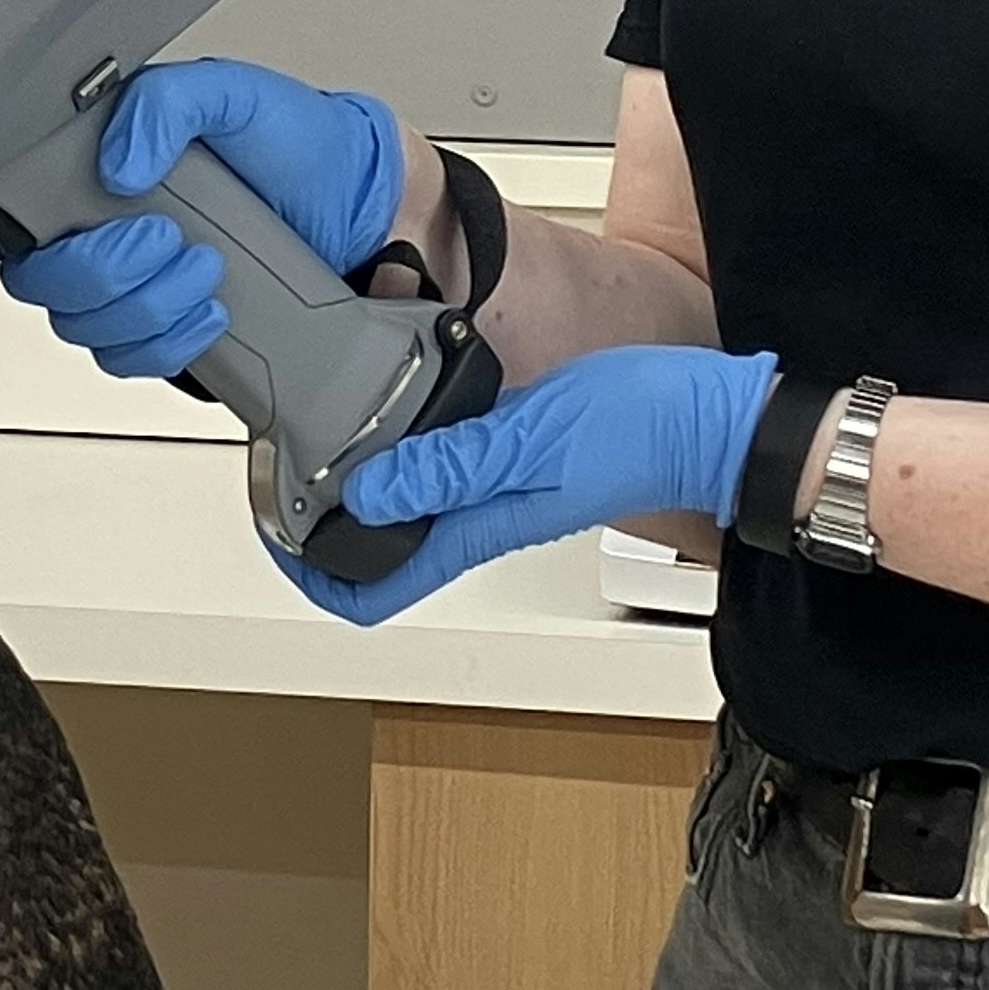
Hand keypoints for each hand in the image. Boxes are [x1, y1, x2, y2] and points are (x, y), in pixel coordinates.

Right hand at [0, 60, 403, 379]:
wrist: (361, 208)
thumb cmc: (296, 142)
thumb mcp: (232, 93)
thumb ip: (166, 102)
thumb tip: (117, 157)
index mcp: (89, 156)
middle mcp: (95, 220)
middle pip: (33, 277)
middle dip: (98, 268)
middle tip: (163, 238)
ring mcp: (127, 278)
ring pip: (80, 324)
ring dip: (143, 304)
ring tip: (204, 266)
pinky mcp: (162, 324)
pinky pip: (129, 358)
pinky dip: (167, 341)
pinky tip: (209, 308)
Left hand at [273, 345, 780, 625]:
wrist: (710, 417)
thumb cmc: (641, 432)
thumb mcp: (529, 440)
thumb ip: (449, 466)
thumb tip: (367, 491)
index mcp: (476, 527)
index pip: (376, 589)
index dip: (315, 578)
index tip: (278, 540)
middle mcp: (479, 516)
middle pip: (378, 544)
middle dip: (322, 520)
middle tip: (280, 474)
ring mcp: (495, 486)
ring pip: (406, 501)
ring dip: (360, 478)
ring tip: (319, 434)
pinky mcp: (512, 452)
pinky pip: (442, 459)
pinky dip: (406, 440)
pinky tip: (396, 400)